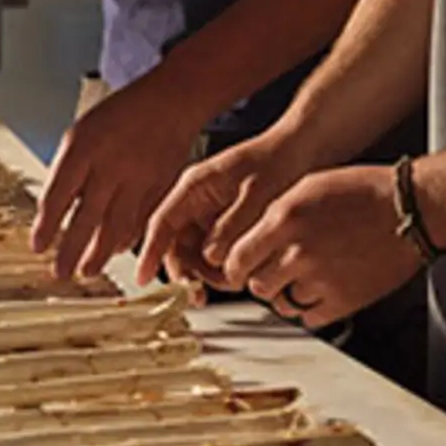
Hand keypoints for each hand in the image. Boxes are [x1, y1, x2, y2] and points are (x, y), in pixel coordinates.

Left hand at [32, 71, 209, 280]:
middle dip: (71, 250)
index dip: (46, 225)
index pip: (58, 194)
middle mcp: (111, 164)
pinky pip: (141, 221)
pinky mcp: (160, 187)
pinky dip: (127, 239)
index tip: (38, 246)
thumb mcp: (84, 129)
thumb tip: (53, 207)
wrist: (172, 100)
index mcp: (84, 146)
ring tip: (87, 270)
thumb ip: (69, 167)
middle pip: (86, 217)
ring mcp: (138, 177)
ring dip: (99, 254)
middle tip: (61, 273)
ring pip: (116, 226)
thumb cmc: (124, 113)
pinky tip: (116, 250)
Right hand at [136, 126, 316, 292]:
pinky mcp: (227, 226)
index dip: (150, 252)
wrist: (304, 151)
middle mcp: (197, 202)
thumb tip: (212, 256)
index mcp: (195, 186)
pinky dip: (225, 268)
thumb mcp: (256, 195)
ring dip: (208, 274)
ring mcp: (211, 215)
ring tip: (232, 281)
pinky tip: (242, 274)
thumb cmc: (279, 162)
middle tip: (198, 294)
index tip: (142, 278)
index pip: (162, 223)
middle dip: (186, 272)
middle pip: (177, 245)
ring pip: (197, 255)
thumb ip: (231, 226)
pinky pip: (217, 253)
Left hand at [221, 165, 420, 330]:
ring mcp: (320, 279)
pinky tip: (321, 288)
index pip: (237, 259)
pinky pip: (309, 317)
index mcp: (284, 219)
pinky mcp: (343, 301)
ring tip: (305, 275)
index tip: (239, 270)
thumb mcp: (308, 186)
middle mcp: (297, 251)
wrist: (410, 209)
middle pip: (257, 285)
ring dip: (286, 293)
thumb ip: (275, 214)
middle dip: (261, 280)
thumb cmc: (364, 191)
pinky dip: (309, 308)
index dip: (235, 267)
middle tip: (273, 271)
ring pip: (282, 303)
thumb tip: (253, 238)